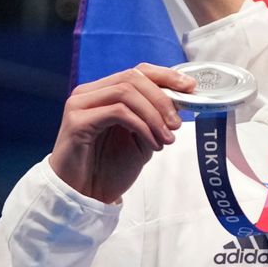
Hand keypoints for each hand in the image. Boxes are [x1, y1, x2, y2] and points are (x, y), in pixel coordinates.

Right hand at [47, 64, 195, 203]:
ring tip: (167, 139)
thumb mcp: (143, 138)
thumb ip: (156, 117)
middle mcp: (89, 94)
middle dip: (162, 98)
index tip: (190, 88)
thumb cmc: (110, 167)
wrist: (85, 195)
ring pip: (126, 93)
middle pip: (132, 77)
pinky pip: (117, 112)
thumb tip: (181, 99)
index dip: (166, 76)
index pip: (137, 71)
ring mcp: (80, 105)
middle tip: (177, 123)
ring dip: (154, 115)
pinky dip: (142, 126)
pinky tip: (152, 144)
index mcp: (104, 93)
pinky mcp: (77, 122)